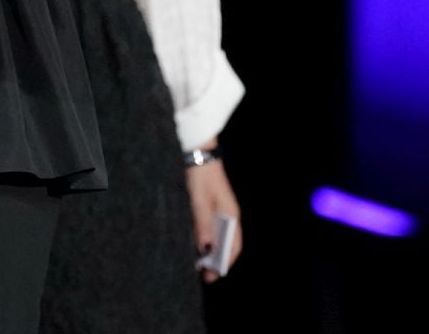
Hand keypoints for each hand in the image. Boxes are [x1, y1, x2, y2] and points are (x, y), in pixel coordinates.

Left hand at [187, 154, 242, 281]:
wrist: (197, 153)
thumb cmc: (201, 176)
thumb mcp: (200, 202)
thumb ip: (203, 225)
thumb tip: (206, 249)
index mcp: (231, 215)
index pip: (234, 245)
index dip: (225, 262)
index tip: (214, 275)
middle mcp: (228, 215)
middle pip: (226, 243)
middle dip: (216, 260)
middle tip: (203, 274)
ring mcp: (220, 210)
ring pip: (217, 236)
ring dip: (210, 250)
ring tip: (197, 264)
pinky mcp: (210, 206)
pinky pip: (210, 228)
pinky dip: (204, 239)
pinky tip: (194, 245)